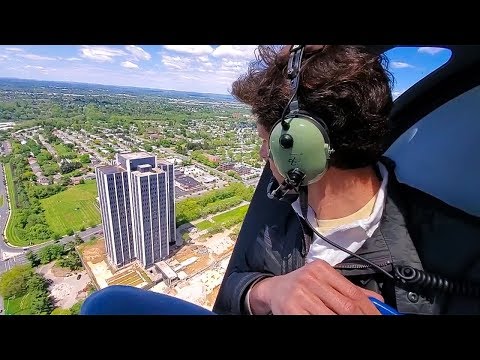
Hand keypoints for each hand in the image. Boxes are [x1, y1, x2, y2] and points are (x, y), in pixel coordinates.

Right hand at [249, 259, 382, 314]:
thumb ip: (348, 290)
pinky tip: (330, 322)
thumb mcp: (323, 281)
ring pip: (331, 316)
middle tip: (368, 324)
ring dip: (344, 322)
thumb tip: (377, 302)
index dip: (369, 309)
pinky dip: (325, 323)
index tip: (379, 317)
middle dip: (360, 318)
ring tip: (352, 325)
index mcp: (321, 269)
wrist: (272, 289)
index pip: (353, 292)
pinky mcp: (291, 309)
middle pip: (345, 305)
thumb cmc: (301, 287)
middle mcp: (310, 278)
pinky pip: (315, 320)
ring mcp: (300, 294)